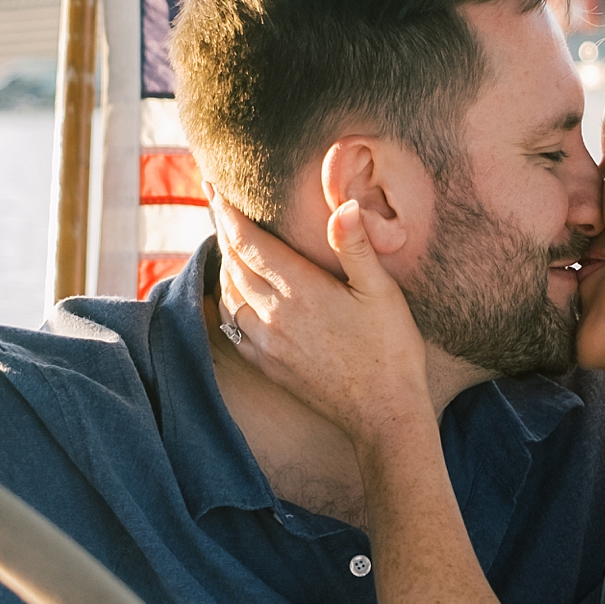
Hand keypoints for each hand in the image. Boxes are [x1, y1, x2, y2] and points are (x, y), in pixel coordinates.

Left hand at [212, 196, 429, 441]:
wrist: (383, 414)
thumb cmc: (391, 350)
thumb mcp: (382, 292)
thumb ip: (356, 247)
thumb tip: (344, 204)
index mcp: (301, 290)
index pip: (248, 242)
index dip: (226, 213)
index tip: (213, 189)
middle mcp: (274, 314)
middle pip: (233, 263)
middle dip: (223, 231)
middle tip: (217, 205)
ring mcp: (267, 342)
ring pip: (229, 293)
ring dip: (225, 265)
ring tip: (228, 244)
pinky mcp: (268, 364)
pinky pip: (233, 326)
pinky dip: (228, 301)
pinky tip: (236, 294)